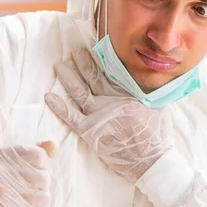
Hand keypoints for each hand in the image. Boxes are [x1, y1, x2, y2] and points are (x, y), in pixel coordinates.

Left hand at [45, 48, 173, 182]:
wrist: (151, 160)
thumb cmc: (156, 136)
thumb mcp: (158, 107)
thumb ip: (149, 93)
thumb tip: (151, 79)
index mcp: (127, 93)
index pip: (110, 71)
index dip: (100, 58)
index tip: (93, 46)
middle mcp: (111, 100)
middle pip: (92, 76)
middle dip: (82, 62)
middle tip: (73, 49)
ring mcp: (99, 115)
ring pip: (79, 91)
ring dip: (68, 77)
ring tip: (58, 65)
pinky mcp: (90, 131)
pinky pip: (70, 116)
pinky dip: (59, 106)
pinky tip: (48, 96)